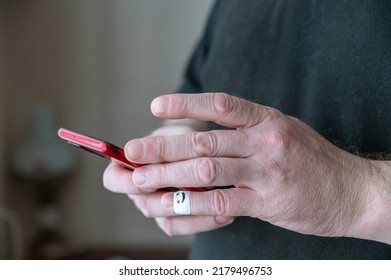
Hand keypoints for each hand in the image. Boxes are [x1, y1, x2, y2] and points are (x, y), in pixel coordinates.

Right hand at [103, 118, 234, 234]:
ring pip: (167, 218)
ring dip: (189, 212)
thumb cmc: (185, 135)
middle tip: (182, 194)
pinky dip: (205, 222)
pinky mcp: (179, 218)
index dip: (125, 181)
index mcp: (130, 167)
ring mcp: (160, 206)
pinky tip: (225, 214)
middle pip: (143, 204)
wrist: (204, 147)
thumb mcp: (177, 132)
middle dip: (163, 199)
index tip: (141, 176)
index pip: (113, 179)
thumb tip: (167, 149)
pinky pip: (187, 226)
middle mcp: (142, 191)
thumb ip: (171, 142)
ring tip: (214, 204)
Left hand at [122, 92, 389, 241]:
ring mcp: (267, 171)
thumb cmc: (312, 160)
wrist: (351, 190)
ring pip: (207, 171)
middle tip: (134, 151)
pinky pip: (222, 202)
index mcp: (268, 120)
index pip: (222, 105)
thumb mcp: (283, 132)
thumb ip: (248, 132)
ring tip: (142, 180)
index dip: (186, 104)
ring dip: (169, 176)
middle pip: (204, 141)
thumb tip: (206, 133)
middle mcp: (266, 141)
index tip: (156, 106)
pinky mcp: (269, 201)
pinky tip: (171, 204)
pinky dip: (192, 203)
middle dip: (163, 147)